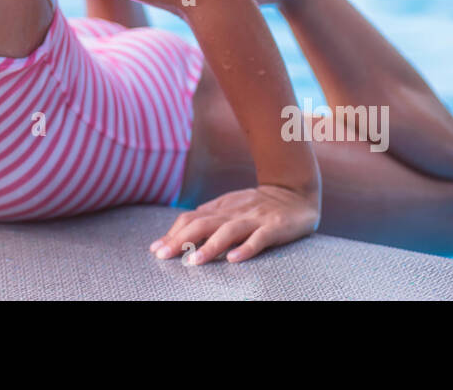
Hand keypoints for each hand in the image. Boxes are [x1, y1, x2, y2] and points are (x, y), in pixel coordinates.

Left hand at [148, 185, 319, 264]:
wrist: (296, 191)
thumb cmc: (257, 205)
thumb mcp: (230, 207)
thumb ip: (208, 218)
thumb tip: (178, 234)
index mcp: (221, 208)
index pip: (191, 218)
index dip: (173, 233)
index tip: (156, 249)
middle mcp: (234, 212)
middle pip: (203, 223)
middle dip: (181, 240)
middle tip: (163, 256)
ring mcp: (255, 218)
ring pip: (229, 231)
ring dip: (210, 246)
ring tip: (193, 262)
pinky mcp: (276, 227)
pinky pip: (260, 238)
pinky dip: (246, 248)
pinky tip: (234, 259)